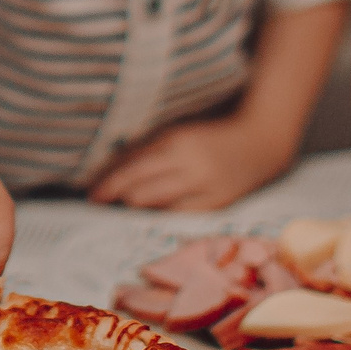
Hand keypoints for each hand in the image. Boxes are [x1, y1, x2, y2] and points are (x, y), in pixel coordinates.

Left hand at [86, 110, 300, 210]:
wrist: (259, 145)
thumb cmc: (210, 135)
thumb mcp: (178, 133)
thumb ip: (148, 150)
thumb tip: (110, 168)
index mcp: (178, 142)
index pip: (133, 168)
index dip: (109, 183)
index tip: (92, 194)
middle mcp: (190, 167)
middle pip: (140, 191)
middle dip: (117, 198)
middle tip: (100, 202)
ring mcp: (205, 189)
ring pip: (158, 207)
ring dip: (136, 208)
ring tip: (121, 208)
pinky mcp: (215, 207)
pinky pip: (178, 216)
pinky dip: (161, 214)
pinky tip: (151, 214)